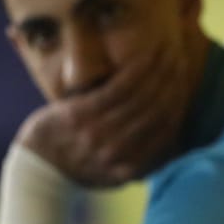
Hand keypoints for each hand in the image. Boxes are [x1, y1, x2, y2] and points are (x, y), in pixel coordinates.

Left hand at [16, 45, 187, 187]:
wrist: (39, 168)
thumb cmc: (79, 165)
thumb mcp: (115, 173)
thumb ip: (144, 160)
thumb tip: (175, 141)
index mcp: (131, 168)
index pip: (167, 129)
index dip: (180, 102)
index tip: (184, 79)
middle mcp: (118, 153)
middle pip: (158, 110)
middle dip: (173, 81)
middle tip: (181, 57)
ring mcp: (98, 135)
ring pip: (140, 97)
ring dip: (158, 70)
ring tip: (167, 50)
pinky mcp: (80, 116)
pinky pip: (118, 88)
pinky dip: (137, 70)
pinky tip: (147, 54)